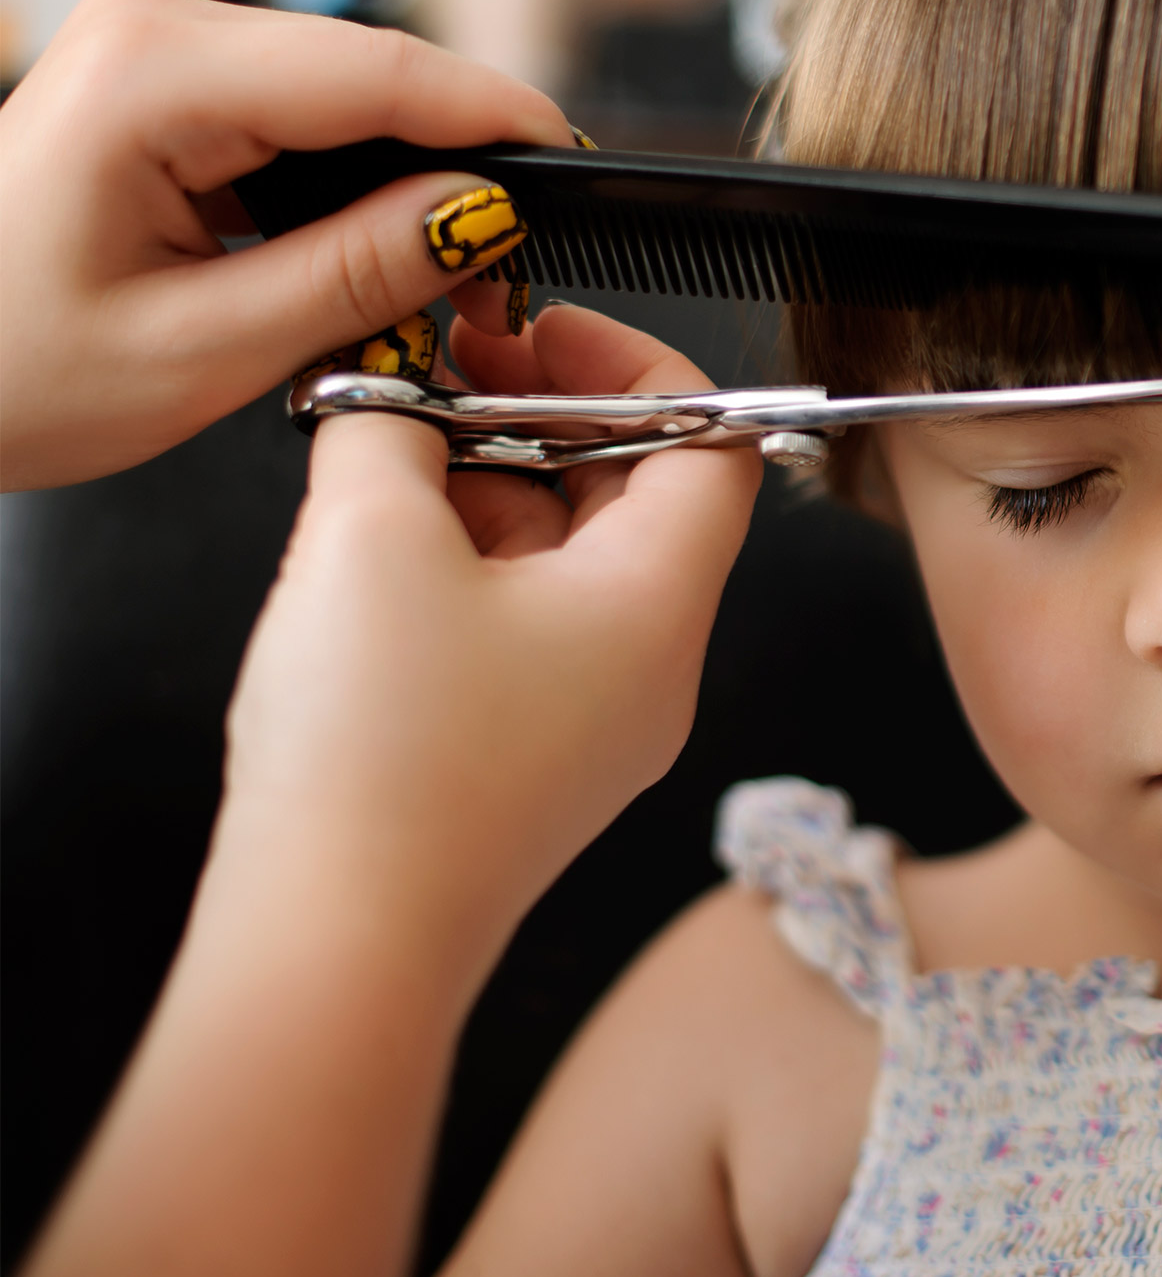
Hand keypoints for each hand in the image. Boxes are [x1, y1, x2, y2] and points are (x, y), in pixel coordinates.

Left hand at [0, 0, 572, 491]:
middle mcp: (155, 31)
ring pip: (347, 99)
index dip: (497, 123)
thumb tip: (484, 216)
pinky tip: (379, 255)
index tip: (579, 176)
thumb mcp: (199, 349)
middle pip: (374, 78)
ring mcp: (156, 50)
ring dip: (411, 185)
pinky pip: (300, 116)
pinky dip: (354, 186)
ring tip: (450, 287)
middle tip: (513, 279)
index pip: (382, 71)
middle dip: (462, 169)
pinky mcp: (164, 85)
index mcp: (154, 72)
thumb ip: (359, 272)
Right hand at [18, 304, 758, 1276]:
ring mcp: (591, 723)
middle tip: (443, 373)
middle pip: (636, 496)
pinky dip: (460, 567)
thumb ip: (388, 432)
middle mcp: (651, 666)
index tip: (539, 330)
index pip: (713, 443)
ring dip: (485, 489)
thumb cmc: (380, 766)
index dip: (634, 365)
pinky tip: (376, 547)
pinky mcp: (524, 760)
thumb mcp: (371, 538)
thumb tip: (389, 401)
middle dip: (538, 418)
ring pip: (564, 560)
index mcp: (661, 603)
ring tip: (388, 454)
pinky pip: (520, 627)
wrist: (334, 947)